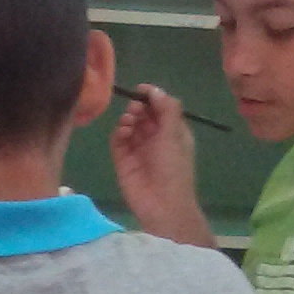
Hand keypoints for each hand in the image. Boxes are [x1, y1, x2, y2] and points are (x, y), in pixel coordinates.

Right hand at [109, 86, 209, 248]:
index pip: (160, 108)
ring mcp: (138, 149)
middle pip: (143, 114)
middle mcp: (155, 138)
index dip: (152, 97)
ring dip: (128, 119)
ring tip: (130, 122)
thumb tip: (155, 90)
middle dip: (139, 107)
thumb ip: (166, 109)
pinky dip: (119, 133)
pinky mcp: (122, 160)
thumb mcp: (175, 135)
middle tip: (136, 108)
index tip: (141, 90)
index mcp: (172, 131)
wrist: (162, 204)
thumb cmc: (174, 168)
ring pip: (129, 125)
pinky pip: (118, 141)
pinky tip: (123, 132)